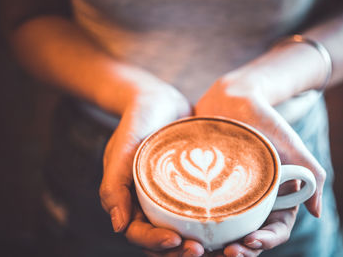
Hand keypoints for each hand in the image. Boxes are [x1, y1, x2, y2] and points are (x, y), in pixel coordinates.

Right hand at [99, 81, 203, 255]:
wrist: (160, 100)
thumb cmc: (136, 122)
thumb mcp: (121, 148)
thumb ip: (114, 184)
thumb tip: (118, 225)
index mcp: (130, 200)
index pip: (139, 233)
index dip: (154, 243)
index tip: (175, 241)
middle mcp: (150, 203)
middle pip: (163, 239)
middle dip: (178, 251)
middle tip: (200, 251)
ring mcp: (171, 197)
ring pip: (183, 230)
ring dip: (196, 243)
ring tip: (217, 248)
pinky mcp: (191, 188)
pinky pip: (199, 210)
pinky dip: (210, 224)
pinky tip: (229, 226)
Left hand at [195, 72, 325, 255]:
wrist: (233, 99)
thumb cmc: (265, 120)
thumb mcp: (291, 145)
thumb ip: (311, 175)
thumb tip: (317, 213)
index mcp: (275, 199)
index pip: (275, 230)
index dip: (266, 241)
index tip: (250, 242)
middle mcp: (251, 203)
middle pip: (248, 238)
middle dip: (239, 251)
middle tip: (226, 253)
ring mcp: (227, 197)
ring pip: (222, 232)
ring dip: (213, 246)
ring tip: (199, 249)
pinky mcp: (203, 189)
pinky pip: (197, 213)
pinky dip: (192, 227)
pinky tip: (182, 231)